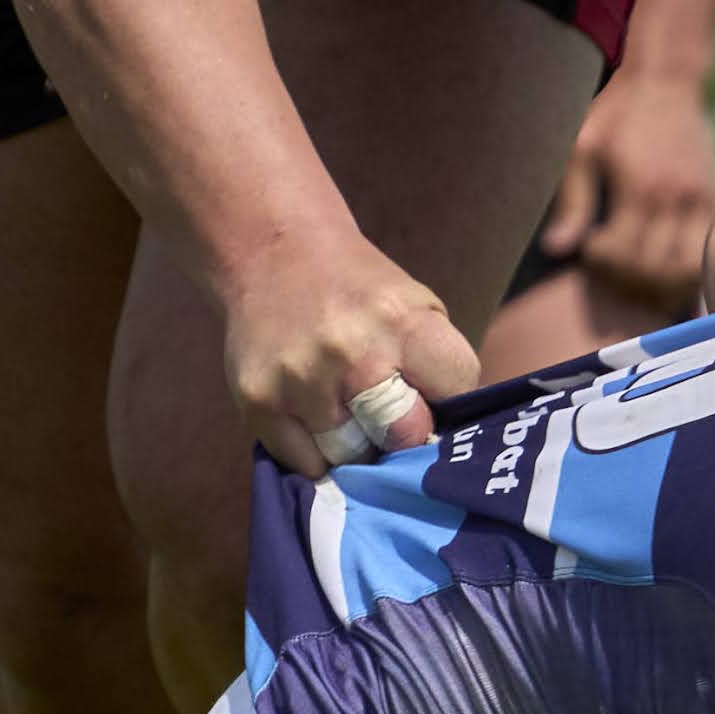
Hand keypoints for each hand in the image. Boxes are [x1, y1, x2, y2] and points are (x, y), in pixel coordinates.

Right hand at [226, 225, 485, 475]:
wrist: (274, 250)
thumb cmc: (358, 288)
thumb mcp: (415, 305)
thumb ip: (436, 366)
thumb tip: (447, 441)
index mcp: (403, 322)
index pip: (456, 391)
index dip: (448, 398)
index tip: (432, 394)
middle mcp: (354, 354)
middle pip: (405, 437)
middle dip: (402, 430)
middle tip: (388, 412)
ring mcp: (303, 382)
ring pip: (352, 457)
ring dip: (354, 442)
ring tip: (344, 406)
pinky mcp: (259, 403)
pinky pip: (305, 463)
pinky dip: (313, 451)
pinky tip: (311, 415)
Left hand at [542, 54, 714, 305]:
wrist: (665, 80)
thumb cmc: (616, 112)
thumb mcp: (583, 149)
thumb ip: (573, 202)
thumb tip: (557, 249)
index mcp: (639, 187)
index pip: (624, 252)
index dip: (602, 263)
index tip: (589, 249)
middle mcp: (673, 199)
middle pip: (654, 267)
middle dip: (626, 277)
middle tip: (608, 264)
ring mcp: (697, 201)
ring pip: (685, 268)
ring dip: (659, 282)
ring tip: (636, 272)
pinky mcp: (711, 199)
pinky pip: (703, 251)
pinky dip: (683, 270)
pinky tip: (661, 264)